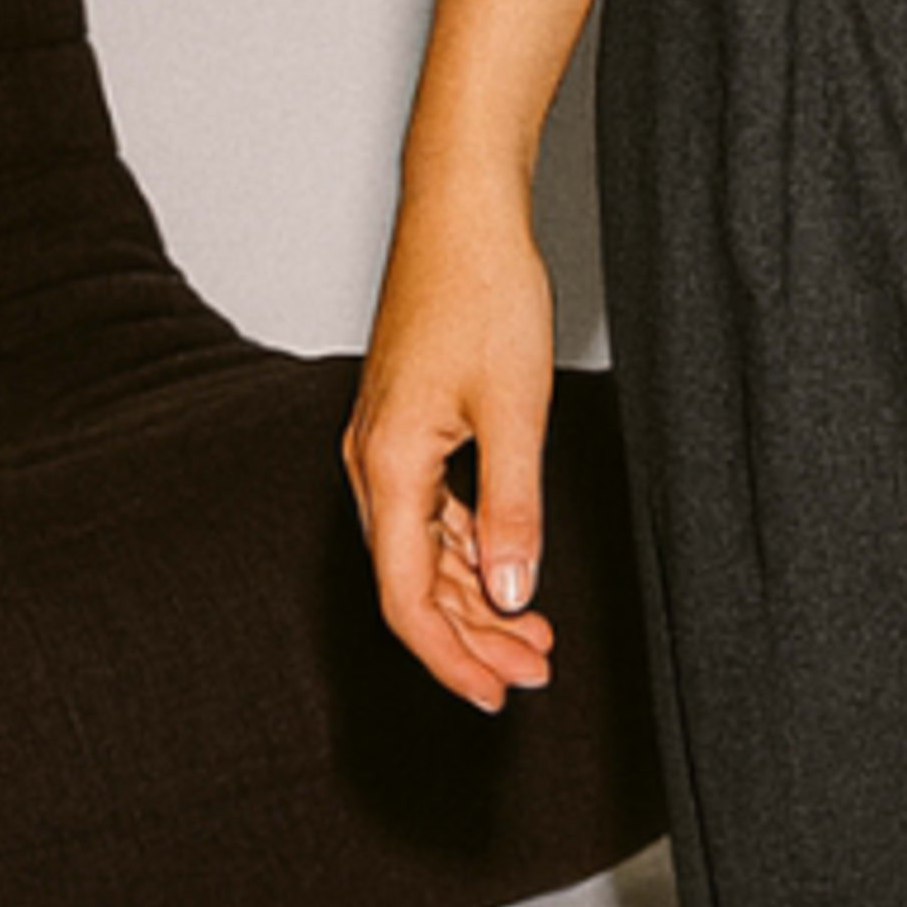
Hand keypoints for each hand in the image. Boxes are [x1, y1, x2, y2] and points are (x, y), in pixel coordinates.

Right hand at [343, 193, 558, 714]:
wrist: (461, 209)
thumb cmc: (484, 290)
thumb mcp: (517, 409)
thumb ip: (512, 509)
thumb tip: (512, 594)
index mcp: (387, 466)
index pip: (405, 598)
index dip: (451, 657)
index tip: (496, 696)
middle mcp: (372, 462)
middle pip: (411, 582)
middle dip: (473, 637)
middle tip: (535, 674)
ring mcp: (386, 444)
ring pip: (422, 550)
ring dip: (475, 596)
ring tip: (535, 636)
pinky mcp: (408, 424)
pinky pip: (430, 512)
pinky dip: (469, 549)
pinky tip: (508, 568)